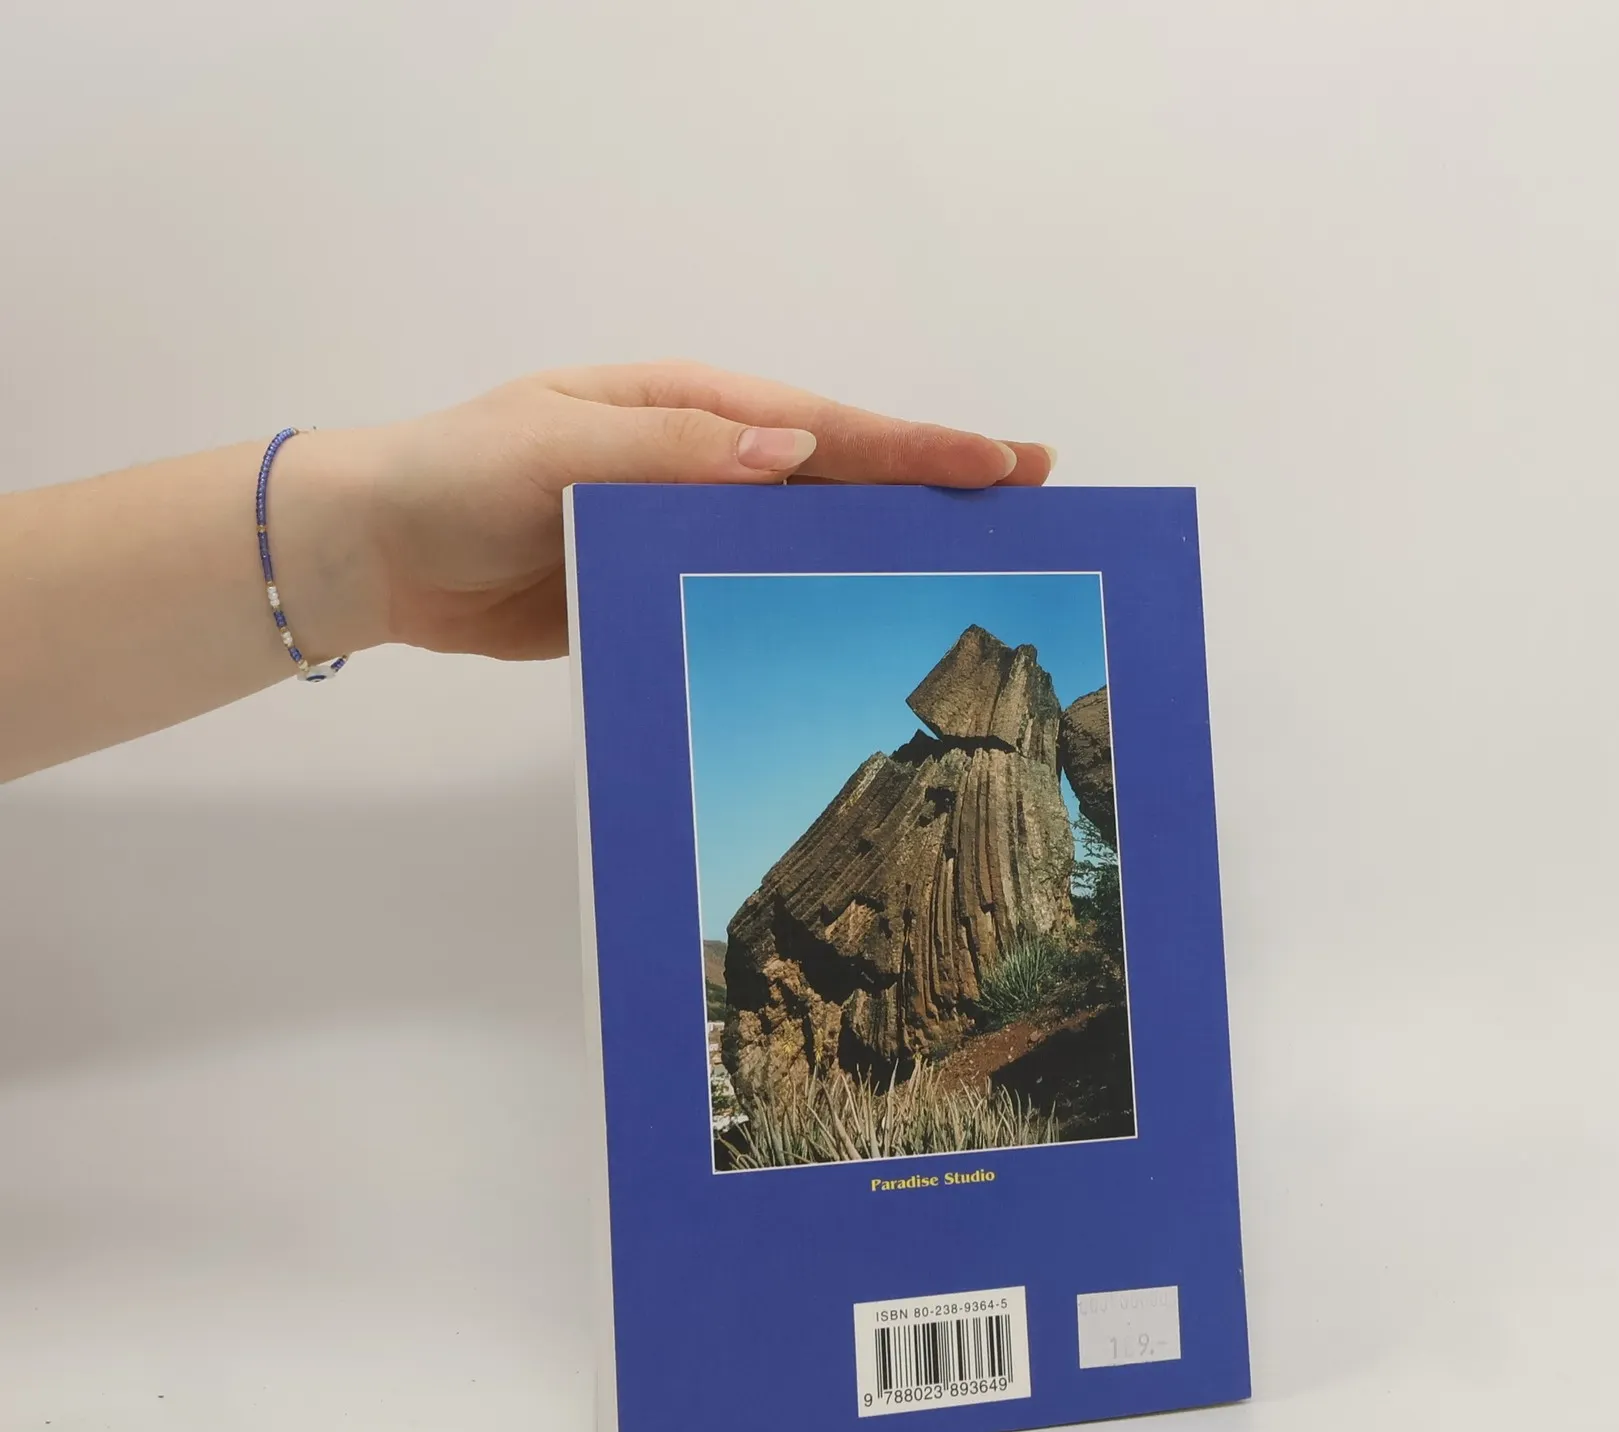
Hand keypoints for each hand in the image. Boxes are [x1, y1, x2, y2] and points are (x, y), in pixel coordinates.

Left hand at [292, 362, 1055, 662]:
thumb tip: (794, 453)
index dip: (919, 445)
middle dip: (931, 485)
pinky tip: (859, 627)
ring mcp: (690, 527)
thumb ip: (674, 453)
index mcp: (690, 408)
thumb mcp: (560, 448)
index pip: (827, 426)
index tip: (1003, 461)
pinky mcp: (666, 585)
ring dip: (883, 550)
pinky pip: (754, 592)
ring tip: (971, 570)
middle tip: (1028, 501)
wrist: (382, 554)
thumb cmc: (460, 478)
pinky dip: (810, 605)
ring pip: (807, 538)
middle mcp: (704, 461)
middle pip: (839, 477)